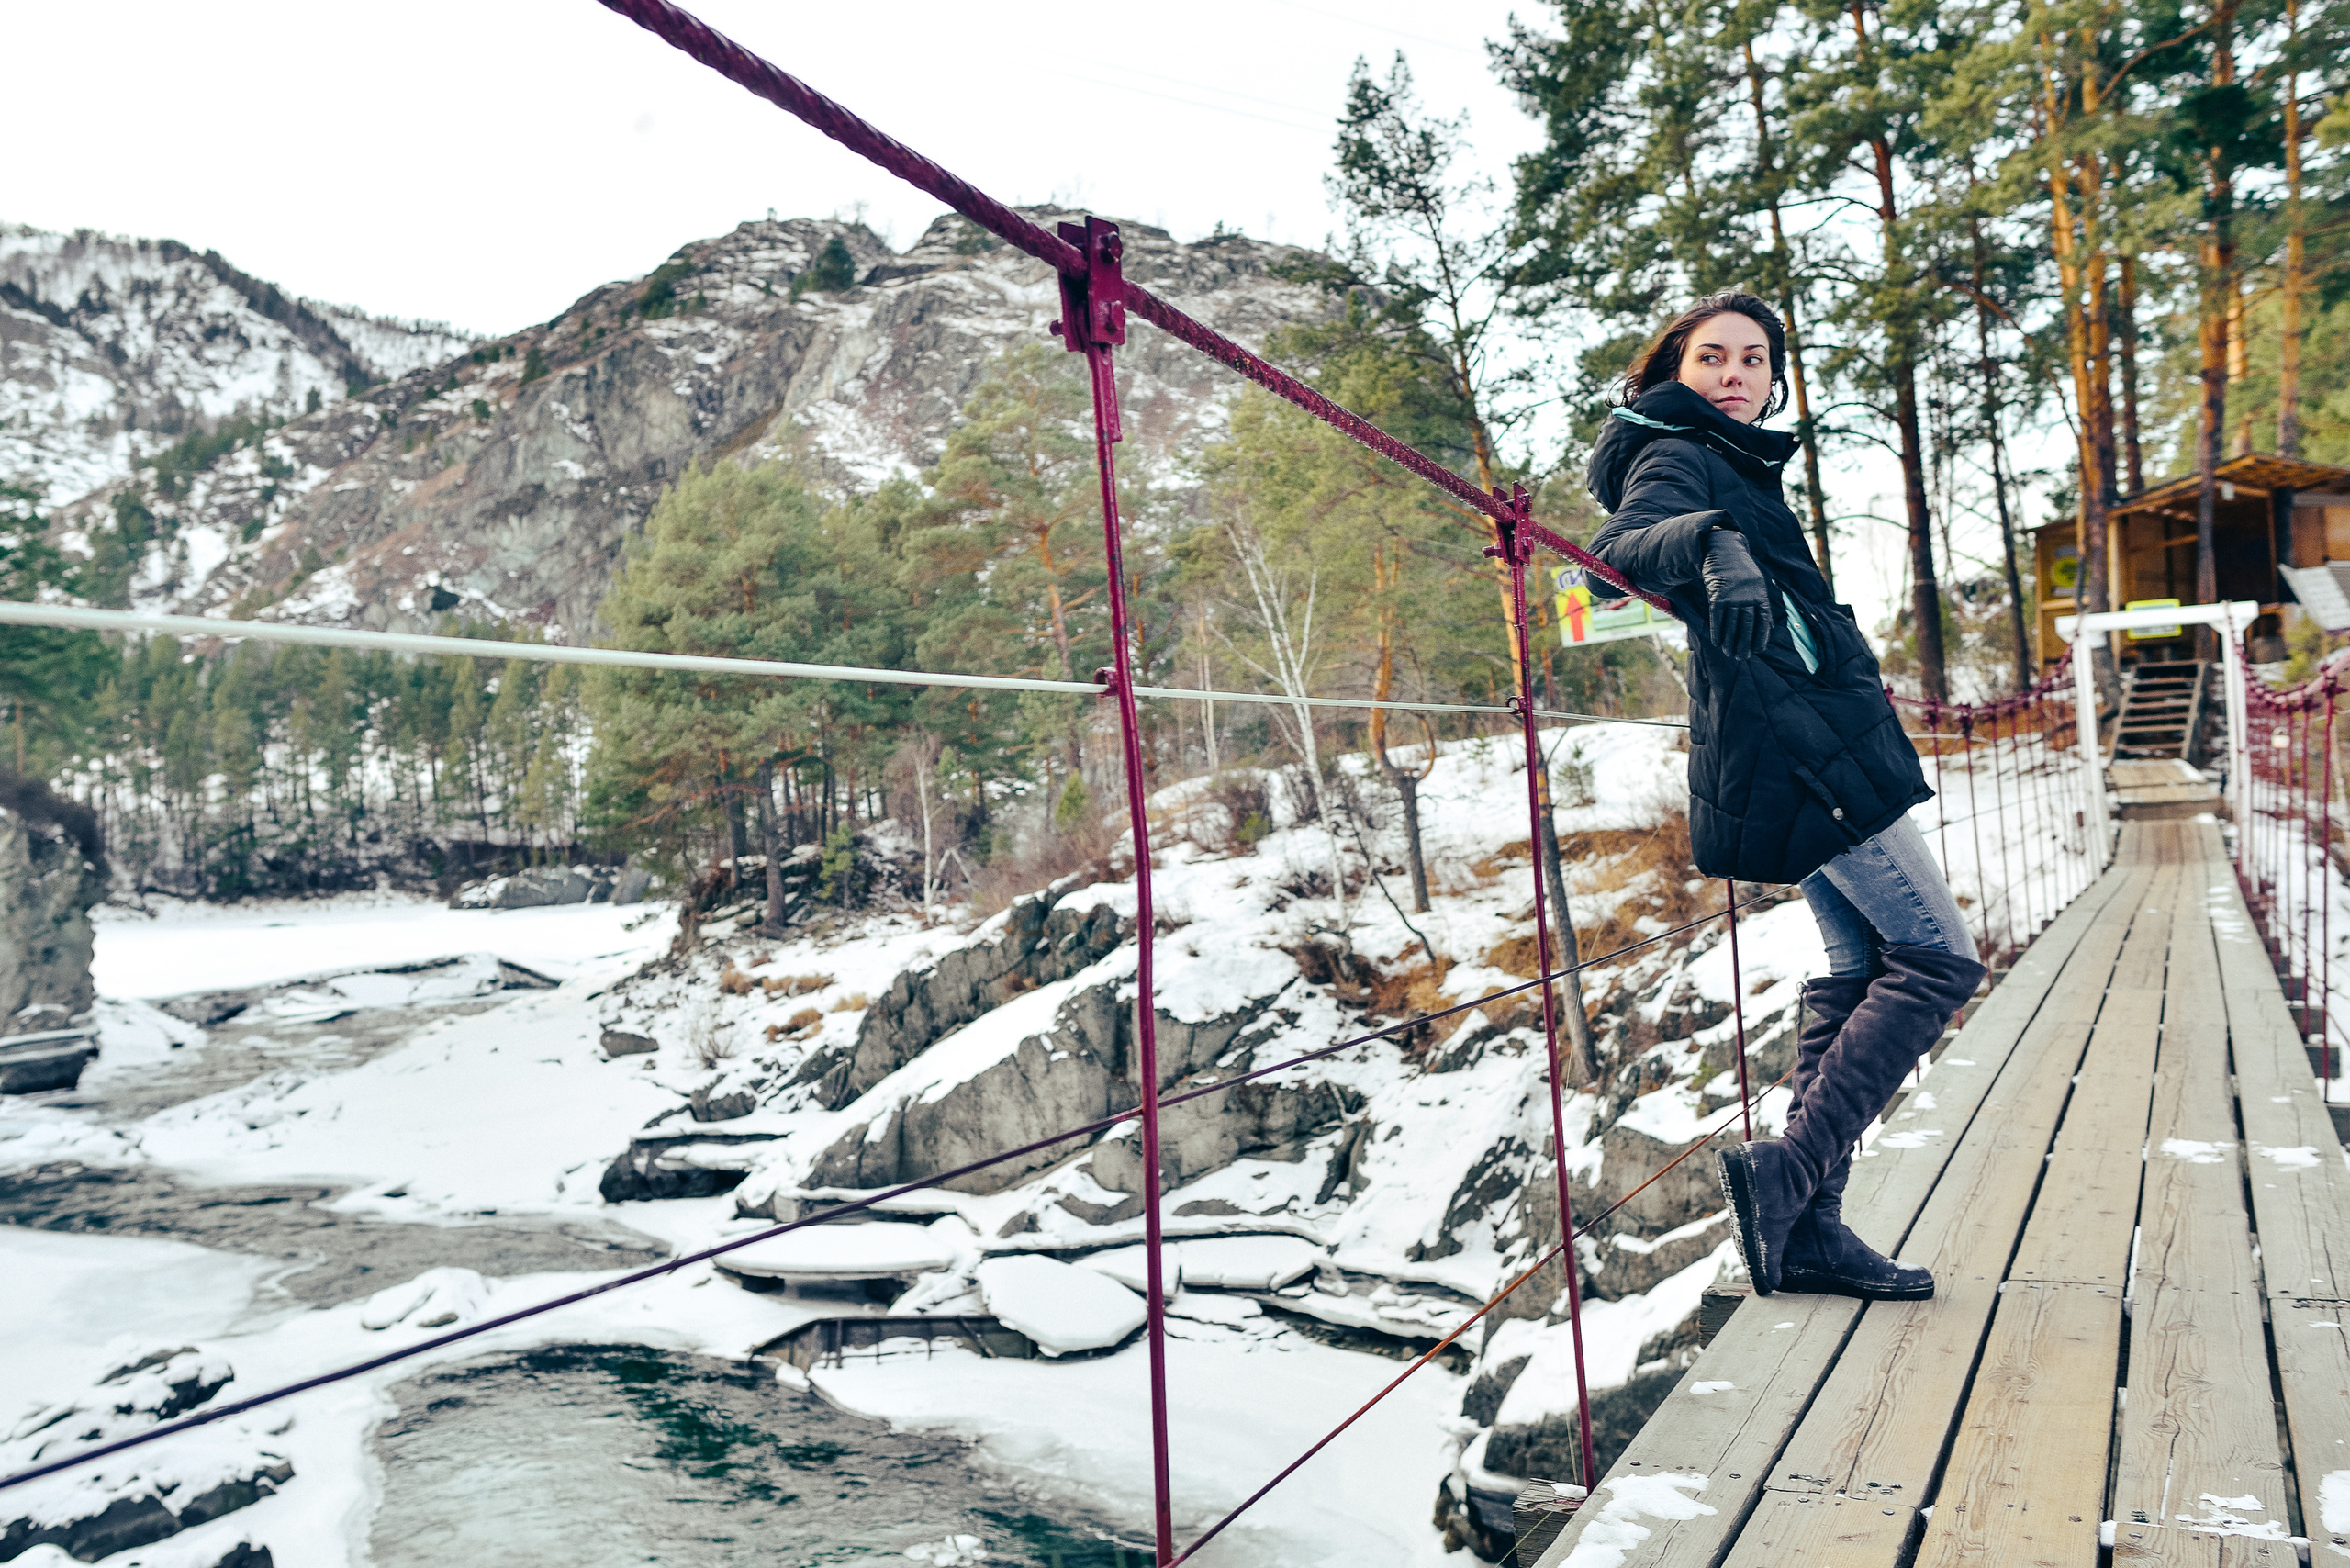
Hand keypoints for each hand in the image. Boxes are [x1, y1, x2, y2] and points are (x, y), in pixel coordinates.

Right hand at [1700, 529, 1771, 659]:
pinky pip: (1717, 617)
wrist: (1724, 552)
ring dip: (1729, 641)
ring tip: (1728, 653)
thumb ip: (1760, 604)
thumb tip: (1768, 628)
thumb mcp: (1756, 584)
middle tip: (1741, 657)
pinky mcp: (1717, 595)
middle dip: (1744, 643)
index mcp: (1760, 594)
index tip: (1758, 650)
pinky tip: (1716, 642)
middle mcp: (1747, 596)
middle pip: (1747, 625)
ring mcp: (1732, 596)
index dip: (1761, 637)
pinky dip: (1717, 631)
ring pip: (1731, 624)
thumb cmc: (1741, 572)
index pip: (1763, 621)